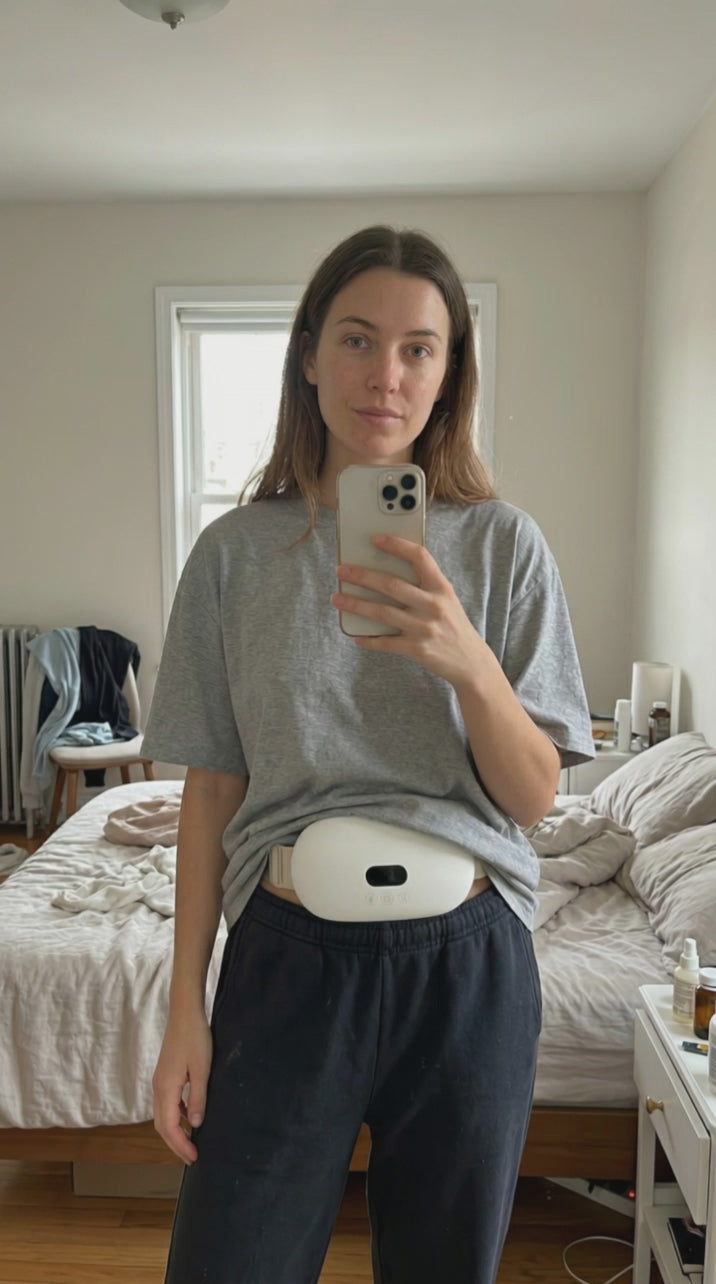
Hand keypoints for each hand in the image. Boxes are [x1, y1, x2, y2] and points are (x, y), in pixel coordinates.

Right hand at [152, 1008, 211, 1164]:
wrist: (185, 1013)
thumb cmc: (195, 1038)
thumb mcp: (202, 1070)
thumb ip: (198, 1098)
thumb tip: (196, 1124)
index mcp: (166, 1088)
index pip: (169, 1127)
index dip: (181, 1146)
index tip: (194, 1158)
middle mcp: (158, 1088)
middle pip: (162, 1125)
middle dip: (175, 1144)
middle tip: (192, 1157)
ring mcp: (159, 1081)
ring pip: (162, 1115)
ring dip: (174, 1131)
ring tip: (190, 1141)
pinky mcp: (164, 1074)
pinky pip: (167, 1103)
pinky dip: (175, 1115)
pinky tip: (189, 1115)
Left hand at [331, 533, 492, 689]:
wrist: (470, 661)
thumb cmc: (452, 625)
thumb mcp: (446, 599)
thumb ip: (424, 585)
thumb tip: (385, 571)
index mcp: (441, 588)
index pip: (419, 557)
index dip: (396, 545)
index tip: (375, 539)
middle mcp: (433, 605)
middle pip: (391, 585)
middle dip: (362, 576)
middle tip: (341, 570)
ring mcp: (424, 628)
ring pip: (382, 612)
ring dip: (355, 604)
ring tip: (337, 598)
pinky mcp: (416, 649)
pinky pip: (385, 643)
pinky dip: (368, 640)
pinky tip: (356, 636)